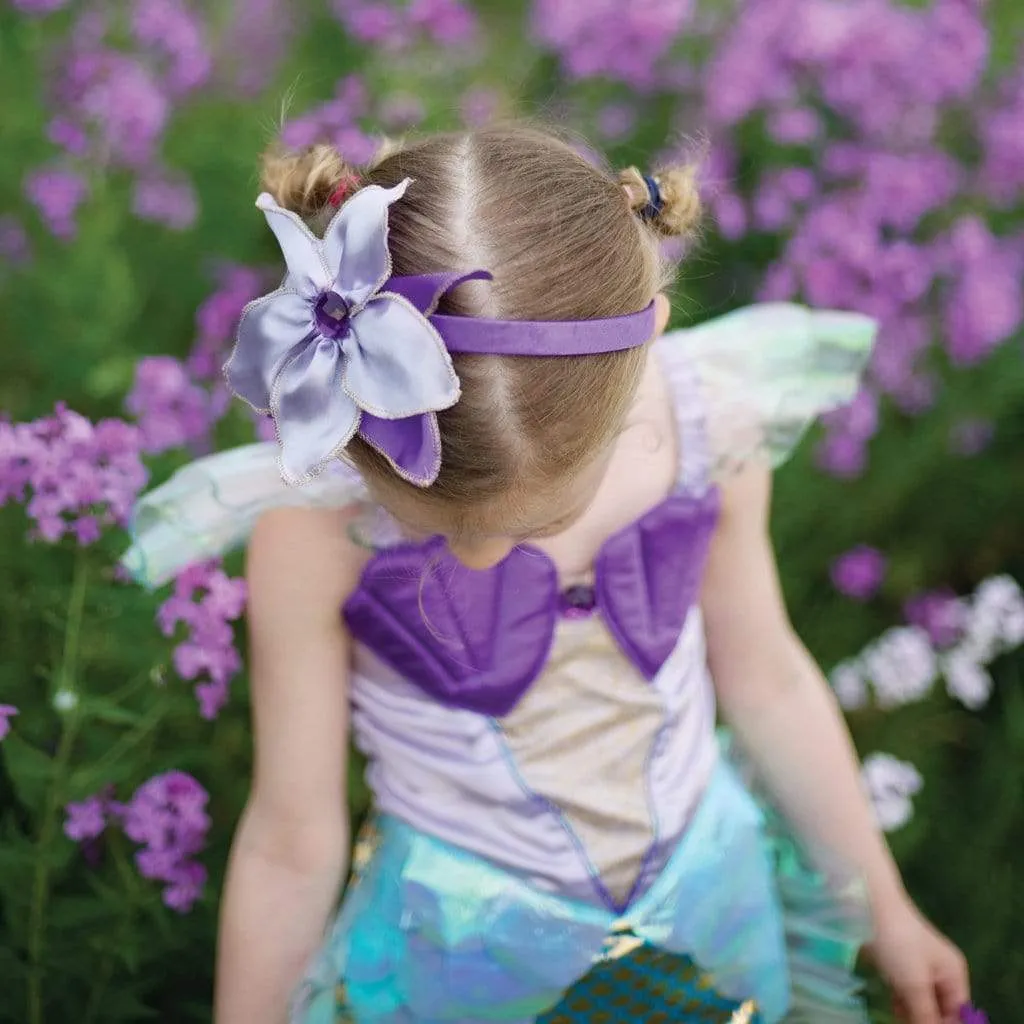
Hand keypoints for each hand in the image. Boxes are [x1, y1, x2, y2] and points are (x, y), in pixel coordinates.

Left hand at [865, 897, 969, 1023]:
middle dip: (926, 1018)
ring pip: (921, 1000)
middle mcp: (941, 970)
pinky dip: (900, 999)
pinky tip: (892, 1002)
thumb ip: (926, 1015)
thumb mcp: (914, 984)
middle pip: (940, 1007)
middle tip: (905, 1020)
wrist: (869, 904)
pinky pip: (905, 989)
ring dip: (911, 1011)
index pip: (958, 1012)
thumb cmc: (899, 943)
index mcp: (953, 973)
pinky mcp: (898, 961)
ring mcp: (918, 964)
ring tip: (897, 1013)